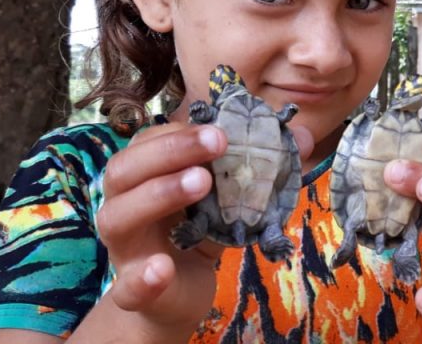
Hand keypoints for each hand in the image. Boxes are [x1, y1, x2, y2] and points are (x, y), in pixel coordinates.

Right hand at [95, 122, 313, 332]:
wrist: (178, 293)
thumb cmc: (200, 231)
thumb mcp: (230, 197)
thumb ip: (261, 166)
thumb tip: (304, 137)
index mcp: (144, 176)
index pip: (149, 140)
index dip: (183, 130)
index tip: (223, 127)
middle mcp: (125, 205)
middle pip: (124, 169)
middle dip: (172, 150)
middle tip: (218, 141)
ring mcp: (125, 249)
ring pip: (117, 217)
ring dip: (158, 194)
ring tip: (201, 183)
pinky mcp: (133, 291)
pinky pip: (126, 286)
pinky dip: (142, 277)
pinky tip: (162, 267)